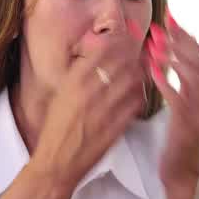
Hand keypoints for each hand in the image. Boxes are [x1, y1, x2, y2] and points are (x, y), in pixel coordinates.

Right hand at [28, 32, 147, 195]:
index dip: (119, 40)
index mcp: (74, 81)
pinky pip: (135, 103)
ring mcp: (104, 109)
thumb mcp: (61, 95)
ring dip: (139, 72)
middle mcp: (90, 92)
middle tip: (140, 50)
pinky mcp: (116, 126)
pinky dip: (140, 94)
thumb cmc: (57, 129)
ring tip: (141, 70)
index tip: (126, 36)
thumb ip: (79, 74)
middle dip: (133, 53)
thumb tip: (95, 55)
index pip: (103, 49)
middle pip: (122, 61)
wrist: (56, 163)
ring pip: (132, 80)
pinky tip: (139, 92)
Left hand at [147, 12, 198, 187]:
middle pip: (197, 59)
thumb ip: (179, 82)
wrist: (181, 171)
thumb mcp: (181, 105)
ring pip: (191, 75)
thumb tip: (165, 55)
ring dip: (172, 56)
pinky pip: (177, 97)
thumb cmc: (177, 137)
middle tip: (160, 24)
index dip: (185, 34)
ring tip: (154, 42)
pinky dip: (165, 81)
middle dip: (179, 39)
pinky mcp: (187, 124)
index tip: (170, 17)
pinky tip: (151, 69)